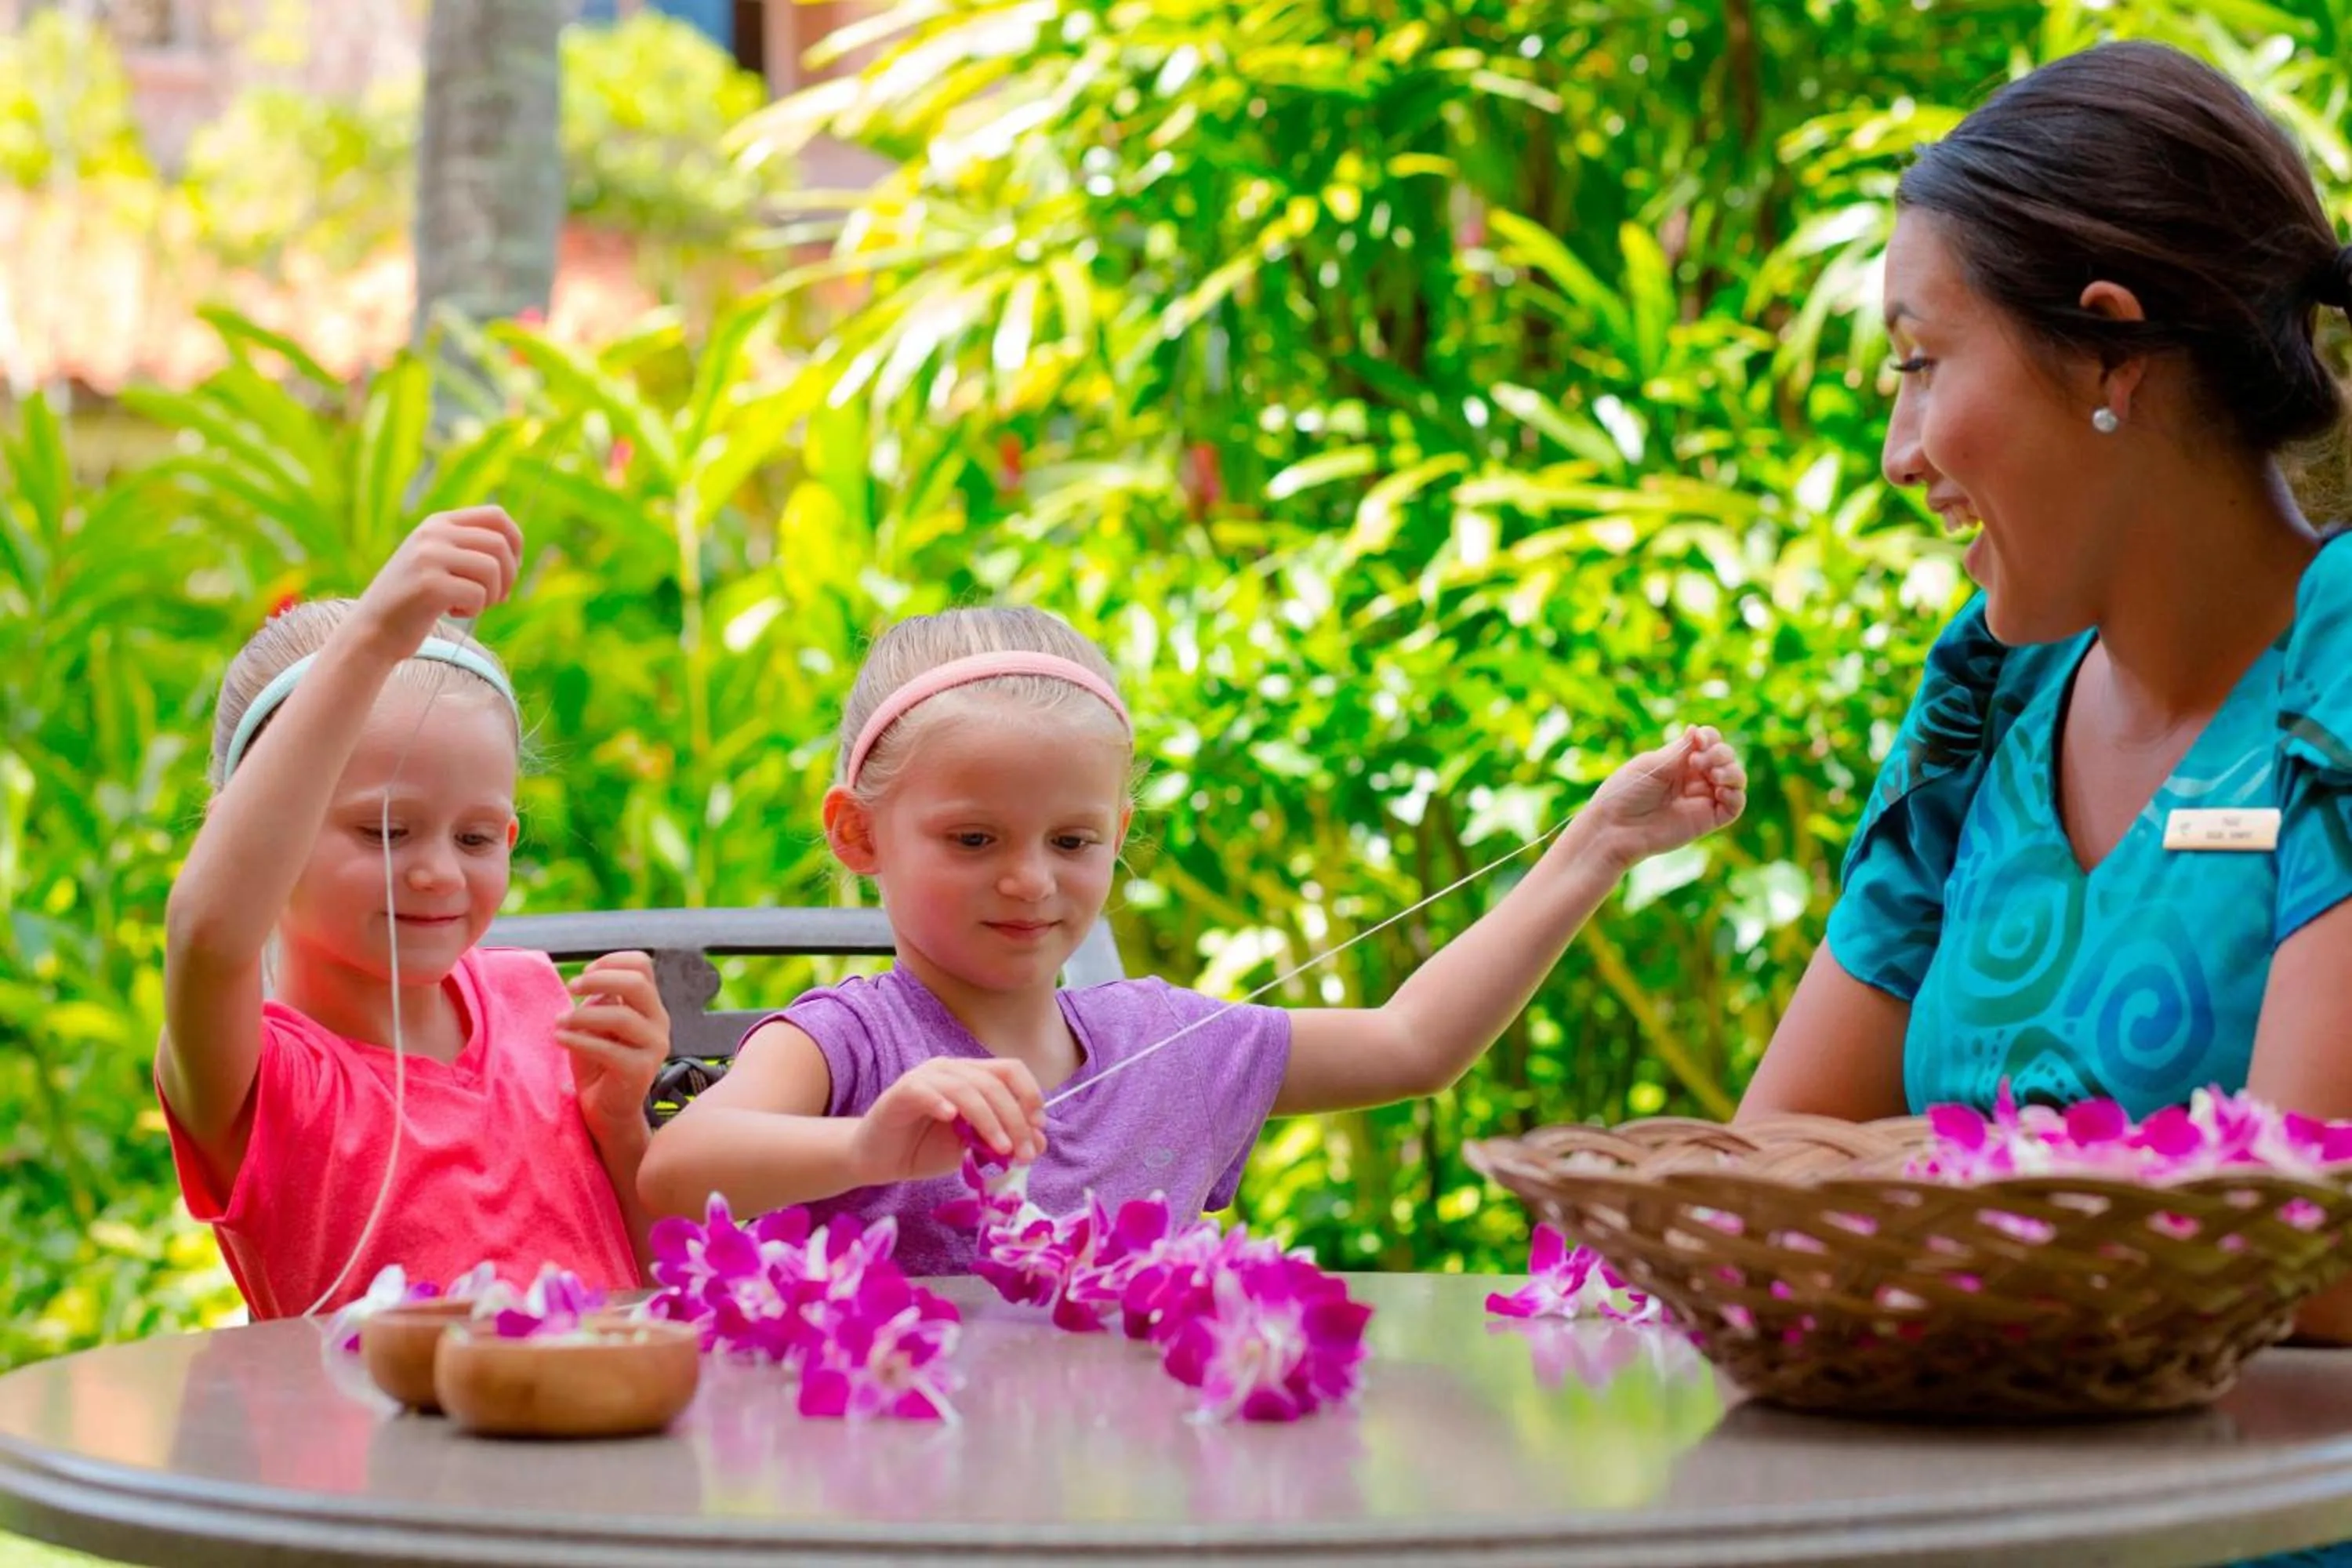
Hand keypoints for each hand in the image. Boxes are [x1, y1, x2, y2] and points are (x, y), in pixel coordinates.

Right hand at [348, 506, 523, 660]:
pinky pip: (478, 594)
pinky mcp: (428, 584)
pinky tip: (453, 612)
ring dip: (491, 595)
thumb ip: (470, 550)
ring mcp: (428, 556)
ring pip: (492, 569)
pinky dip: (475, 609)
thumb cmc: (415, 600)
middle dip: (508, 577)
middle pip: (500, 545)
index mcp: (439, 523)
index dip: (515, 543)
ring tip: (470, 605)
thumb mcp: (439, 562)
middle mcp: (433, 533)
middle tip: (494, 598)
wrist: (373, 629)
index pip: (497, 516)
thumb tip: (516, 555)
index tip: (509, 570)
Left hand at [559, 951, 670, 1150]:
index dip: (611, 961)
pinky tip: (560, 1038)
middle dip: (599, 980)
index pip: (642, 965)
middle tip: (570, 988)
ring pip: (621, 1016)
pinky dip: (578, 1040)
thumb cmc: (598, 1064)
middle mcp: (659, 1022)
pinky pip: (608, 1049)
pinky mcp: (640, 1070)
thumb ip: (599, 1002)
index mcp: (649, 1005)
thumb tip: (592, 985)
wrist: (607, 1110)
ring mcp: (654, 1047)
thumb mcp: (596, 1025)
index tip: (584, 974)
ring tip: (559, 1021)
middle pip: (637, 983)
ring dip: (582, 1015)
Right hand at [850, 1058, 1045, 1186]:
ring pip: (966, 1088)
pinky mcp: (901, 1092)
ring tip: (1001, 1149)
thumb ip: (1002, 1142)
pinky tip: (952, 1120)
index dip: (1030, 1094)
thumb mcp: (972, 1150)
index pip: (1010, 1070)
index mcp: (971, 1076)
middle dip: (1015, 1119)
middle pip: (994, 1082)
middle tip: (1025, 1153)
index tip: (1039, 1127)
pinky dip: (941, 1103)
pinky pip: (925, 1092)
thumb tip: (1040, 1143)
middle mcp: (951, 1070)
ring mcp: (925, 1078)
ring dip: (990, 1120)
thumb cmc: (925, 1149)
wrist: (879, 1160)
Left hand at [1572, 726, 1746, 871]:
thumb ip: (1679, 751)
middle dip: (1719, 753)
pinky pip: (1735, 806)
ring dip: (1731, 771)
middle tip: (1696, 761)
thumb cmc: (1626, 793)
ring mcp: (1702, 799)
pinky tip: (1720, 790)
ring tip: (1712, 774)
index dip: (1710, 737)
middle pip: (1726, 757)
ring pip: (1735, 779)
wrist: (1615, 828)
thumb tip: (1696, 729)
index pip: (1709, 742)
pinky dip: (1735, 794)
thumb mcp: (1652, 765)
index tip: (1698, 738)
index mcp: (1679, 761)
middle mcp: (1694, 778)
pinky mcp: (1707, 820)